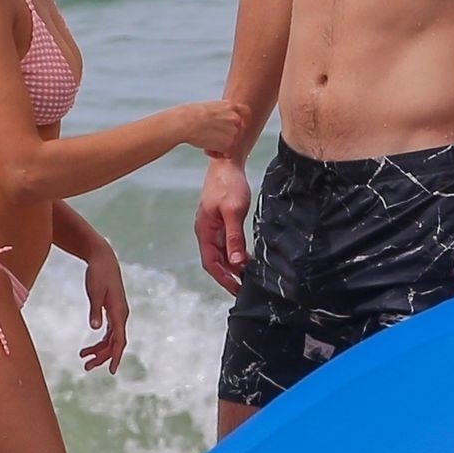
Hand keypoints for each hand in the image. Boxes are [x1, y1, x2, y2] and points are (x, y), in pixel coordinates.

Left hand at [79, 237, 129, 373]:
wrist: (103, 259)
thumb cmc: (98, 274)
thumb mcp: (95, 291)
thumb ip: (95, 310)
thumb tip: (95, 328)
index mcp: (119, 312)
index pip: (119, 340)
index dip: (116, 356)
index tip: (112, 371)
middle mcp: (121, 315)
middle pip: (114, 343)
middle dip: (102, 357)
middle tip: (86, 366)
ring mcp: (117, 314)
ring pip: (111, 339)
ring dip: (99, 350)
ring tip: (83, 357)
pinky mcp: (112, 311)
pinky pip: (109, 332)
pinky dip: (100, 341)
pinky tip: (89, 347)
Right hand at [181, 101, 249, 157]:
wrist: (184, 123)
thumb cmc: (190, 116)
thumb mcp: (209, 108)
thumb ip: (221, 114)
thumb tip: (224, 122)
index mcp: (230, 106)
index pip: (246, 112)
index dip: (244, 121)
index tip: (239, 127)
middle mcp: (235, 118)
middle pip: (238, 132)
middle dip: (227, 139)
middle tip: (211, 141)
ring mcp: (234, 131)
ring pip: (231, 144)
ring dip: (220, 148)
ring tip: (205, 145)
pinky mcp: (229, 144)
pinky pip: (226, 153)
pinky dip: (217, 154)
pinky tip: (206, 151)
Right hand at [194, 156, 252, 295]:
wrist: (227, 162)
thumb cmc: (228, 184)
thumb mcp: (233, 211)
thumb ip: (234, 238)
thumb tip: (236, 262)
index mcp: (204, 231)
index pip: (211, 263)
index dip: (223, 279)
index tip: (237, 290)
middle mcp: (206, 232)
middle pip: (215, 261)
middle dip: (229, 276)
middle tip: (245, 288)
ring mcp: (212, 227)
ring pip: (221, 253)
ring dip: (233, 266)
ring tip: (248, 276)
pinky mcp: (220, 221)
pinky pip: (226, 243)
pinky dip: (235, 254)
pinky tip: (248, 258)